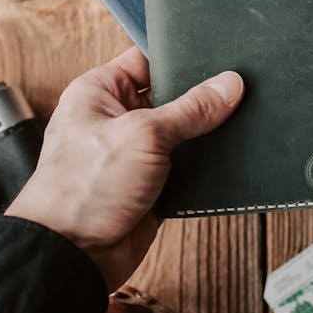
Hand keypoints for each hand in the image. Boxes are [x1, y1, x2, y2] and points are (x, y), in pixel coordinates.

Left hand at [6, 47, 242, 289]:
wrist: (73, 255)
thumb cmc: (82, 189)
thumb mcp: (144, 135)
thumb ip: (191, 109)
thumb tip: (227, 85)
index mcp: (99, 92)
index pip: (146, 60)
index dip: (181, 57)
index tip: (219, 57)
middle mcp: (115, 119)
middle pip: (169, 96)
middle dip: (200, 97)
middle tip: (237, 90)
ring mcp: (133, 154)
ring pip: (181, 133)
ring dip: (205, 134)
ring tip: (239, 121)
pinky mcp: (150, 185)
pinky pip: (185, 166)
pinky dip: (204, 165)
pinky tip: (229, 157)